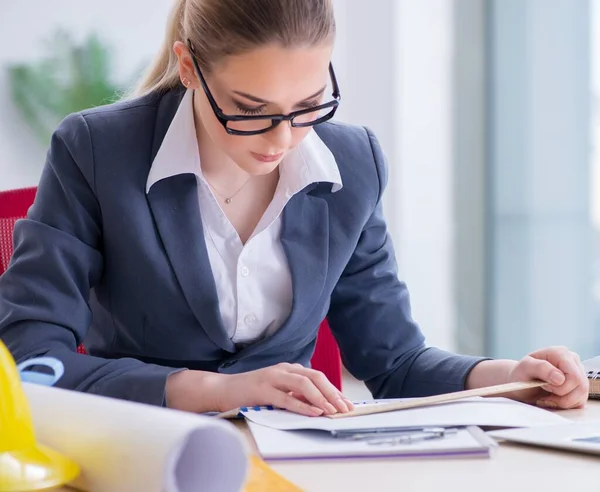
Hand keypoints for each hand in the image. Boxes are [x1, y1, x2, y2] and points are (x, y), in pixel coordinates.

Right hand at [166, 363, 353, 416]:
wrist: (222, 389)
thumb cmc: (251, 392)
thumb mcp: (277, 390)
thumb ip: (295, 394)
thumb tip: (319, 404)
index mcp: (288, 369)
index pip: (317, 376)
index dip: (333, 389)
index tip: (346, 403)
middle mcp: (283, 369)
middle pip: (314, 377)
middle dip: (332, 393)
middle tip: (345, 408)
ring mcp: (272, 377)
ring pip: (303, 384)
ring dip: (321, 398)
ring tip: (332, 410)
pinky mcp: (261, 390)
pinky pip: (286, 397)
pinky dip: (302, 405)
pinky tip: (313, 412)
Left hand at [506, 346, 588, 408]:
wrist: (520, 383)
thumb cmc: (521, 374)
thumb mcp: (524, 368)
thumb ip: (540, 368)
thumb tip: (560, 378)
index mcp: (561, 353)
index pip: (574, 376)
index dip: (560, 386)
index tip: (543, 385)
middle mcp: (573, 362)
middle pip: (580, 386)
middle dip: (560, 395)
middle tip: (544, 390)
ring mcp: (578, 374)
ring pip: (582, 395)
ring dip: (562, 401)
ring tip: (547, 396)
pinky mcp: (578, 388)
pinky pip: (580, 401)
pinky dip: (565, 405)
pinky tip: (552, 400)